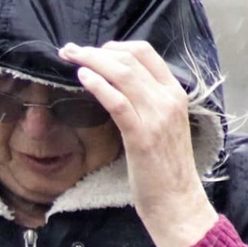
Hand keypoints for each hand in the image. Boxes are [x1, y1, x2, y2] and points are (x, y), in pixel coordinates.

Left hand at [58, 40, 216, 246]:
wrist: (177, 201)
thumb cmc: (165, 168)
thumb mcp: (163, 126)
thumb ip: (148, 102)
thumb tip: (119, 85)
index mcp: (176, 94)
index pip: (146, 52)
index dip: (116, 45)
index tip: (94, 50)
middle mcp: (169, 99)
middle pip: (130, 58)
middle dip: (96, 50)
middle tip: (71, 50)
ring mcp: (157, 117)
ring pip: (122, 74)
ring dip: (91, 61)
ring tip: (70, 57)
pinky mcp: (142, 136)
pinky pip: (118, 102)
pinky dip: (98, 85)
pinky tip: (82, 77)